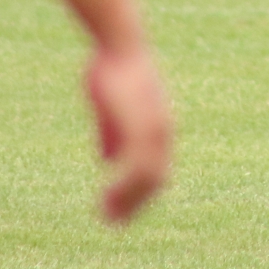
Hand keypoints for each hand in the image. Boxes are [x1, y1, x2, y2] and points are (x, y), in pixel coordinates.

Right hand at [86, 42, 171, 223]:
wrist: (119, 46)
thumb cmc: (112, 71)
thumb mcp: (111, 108)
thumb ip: (111, 134)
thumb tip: (108, 160)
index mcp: (159, 127)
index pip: (157, 169)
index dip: (140, 192)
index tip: (120, 209)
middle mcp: (163, 132)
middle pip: (156, 179)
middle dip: (135, 204)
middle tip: (112, 222)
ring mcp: (154, 130)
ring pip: (147, 179)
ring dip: (127, 202)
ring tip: (106, 217)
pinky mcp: (141, 127)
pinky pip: (135, 168)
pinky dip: (123, 189)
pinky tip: (105, 199)